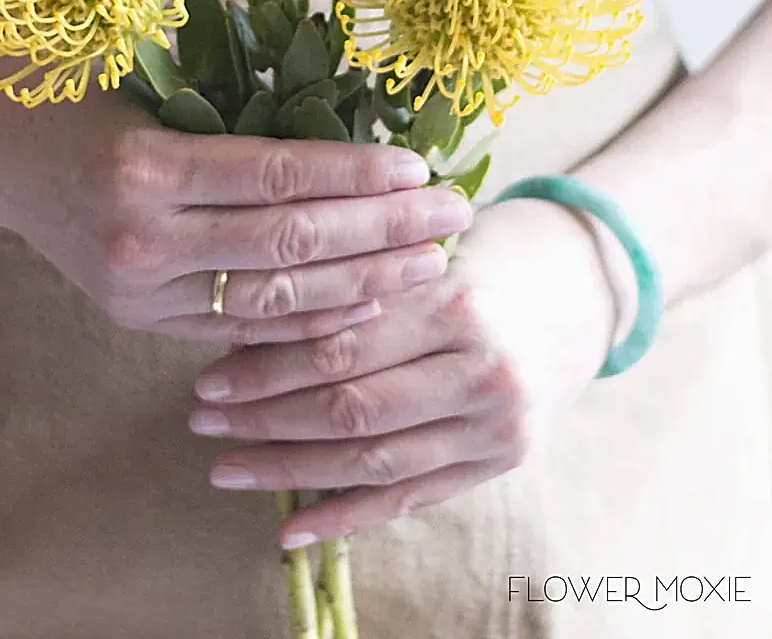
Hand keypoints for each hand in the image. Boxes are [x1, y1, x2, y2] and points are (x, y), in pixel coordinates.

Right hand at [0, 90, 472, 343]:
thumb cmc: (77, 97)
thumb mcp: (153, 83)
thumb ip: (239, 111)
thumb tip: (347, 128)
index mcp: (147, 165)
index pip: (281, 176)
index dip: (359, 177)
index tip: (423, 169)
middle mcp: (142, 237)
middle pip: (291, 243)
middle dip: (383, 232)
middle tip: (454, 217)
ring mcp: (137, 290)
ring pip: (274, 297)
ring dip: (361, 282)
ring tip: (428, 264)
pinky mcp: (136, 318)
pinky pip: (240, 324)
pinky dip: (306, 316)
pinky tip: (366, 302)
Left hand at [187, 197, 618, 541]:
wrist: (582, 288)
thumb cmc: (484, 259)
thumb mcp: (425, 256)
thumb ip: (356, 290)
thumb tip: (248, 328)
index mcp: (456, 303)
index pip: (341, 346)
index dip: (267, 367)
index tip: (210, 378)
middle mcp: (482, 369)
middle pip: (350, 407)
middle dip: (265, 418)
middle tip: (203, 419)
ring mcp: (497, 425)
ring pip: (373, 460)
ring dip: (290, 470)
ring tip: (228, 467)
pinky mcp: (501, 462)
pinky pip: (411, 498)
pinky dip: (347, 517)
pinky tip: (291, 527)